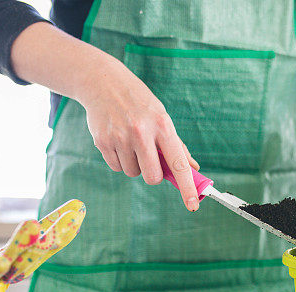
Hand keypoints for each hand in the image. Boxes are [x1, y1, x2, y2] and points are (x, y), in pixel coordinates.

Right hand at [77, 59, 199, 210]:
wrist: (103, 82)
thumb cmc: (139, 103)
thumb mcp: (161, 116)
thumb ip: (176, 145)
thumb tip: (192, 168)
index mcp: (162, 125)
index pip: (178, 163)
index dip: (187, 187)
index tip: (193, 205)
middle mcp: (141, 132)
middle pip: (152, 177)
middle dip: (152, 175)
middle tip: (149, 159)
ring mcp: (120, 137)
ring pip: (132, 173)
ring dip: (134, 164)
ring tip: (130, 141)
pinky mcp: (102, 141)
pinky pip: (116, 167)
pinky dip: (119, 160)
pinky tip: (117, 140)